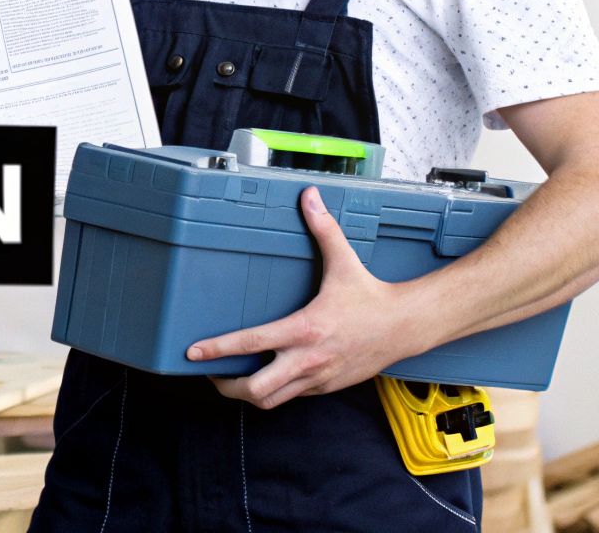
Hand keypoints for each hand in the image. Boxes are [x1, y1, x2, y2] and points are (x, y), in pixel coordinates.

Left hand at [189, 186, 425, 409]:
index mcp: (304, 329)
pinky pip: (291, 397)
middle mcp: (307, 359)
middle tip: (210, 373)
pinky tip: (264, 377)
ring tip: (231, 381)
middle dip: (228, 386)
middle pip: (256, 389)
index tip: (194, 352)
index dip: (218, 350)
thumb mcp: (344, 262)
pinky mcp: (325, 387)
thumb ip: (323, 229)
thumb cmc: (372, 297)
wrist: (405, 327)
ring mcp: (316, 378)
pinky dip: (273, 392)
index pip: (252, 344)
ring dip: (248, 395)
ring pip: (272, 401)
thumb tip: (310, 198)